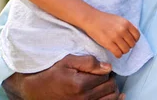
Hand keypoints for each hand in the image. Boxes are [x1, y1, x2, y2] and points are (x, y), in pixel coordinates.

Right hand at [2, 54, 123, 99]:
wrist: (38, 90)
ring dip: (112, 89)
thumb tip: (107, 67)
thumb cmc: (52, 73)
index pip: (105, 76)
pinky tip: (118, 95)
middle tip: (104, 75)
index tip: (101, 68)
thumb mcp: (67, 61)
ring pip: (111, 98)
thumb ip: (88, 62)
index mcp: (80, 84)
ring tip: (105, 83)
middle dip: (110, 79)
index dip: (105, 70)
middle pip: (110, 87)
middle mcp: (84, 98)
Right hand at [83, 11, 140, 57]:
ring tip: (117, 48)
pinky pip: (118, 54)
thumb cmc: (105, 20)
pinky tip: (114, 51)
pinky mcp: (108, 43)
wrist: (91, 19)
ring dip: (122, 51)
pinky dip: (118, 55)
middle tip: (121, 45)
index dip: (134, 40)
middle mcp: (122, 30)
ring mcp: (116, 37)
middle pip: (132, 44)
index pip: (137, 36)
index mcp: (126, 23)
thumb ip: (126, 27)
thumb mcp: (119, 19)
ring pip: (126, 50)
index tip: (128, 41)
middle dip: (127, 46)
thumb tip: (133, 37)